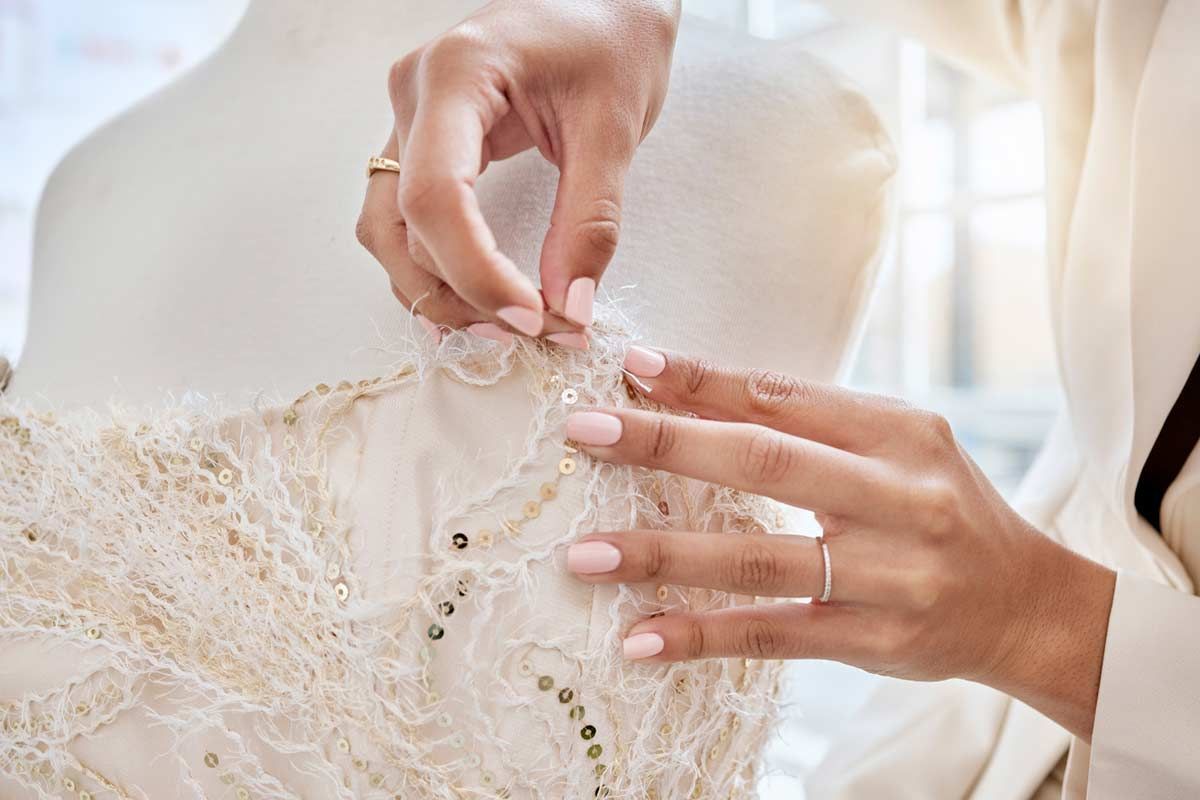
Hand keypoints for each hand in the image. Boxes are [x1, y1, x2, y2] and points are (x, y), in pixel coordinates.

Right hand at [355, 0, 679, 343]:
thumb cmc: (612, 39)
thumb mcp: (615, 127)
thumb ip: (590, 221)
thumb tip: (567, 308)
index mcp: (458, 72)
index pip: (437, 196)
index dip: (477, 271)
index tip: (534, 317)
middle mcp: (415, 94)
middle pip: (405, 224)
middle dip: (465, 291)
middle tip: (535, 332)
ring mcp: (409, 118)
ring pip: (388, 230)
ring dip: (438, 290)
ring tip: (505, 327)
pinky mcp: (422, 141)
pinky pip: (404, 218)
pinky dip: (433, 268)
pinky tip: (472, 302)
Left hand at [564, 347, 1116, 739]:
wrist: (1027, 604)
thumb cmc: (944, 510)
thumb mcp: (899, 448)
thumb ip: (813, 425)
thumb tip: (695, 398)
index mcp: (900, 433)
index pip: (786, 397)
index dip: (706, 381)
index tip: (634, 366)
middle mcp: (898, 497)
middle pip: (765, 462)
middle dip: (667, 443)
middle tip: (586, 432)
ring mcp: (888, 575)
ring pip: (757, 559)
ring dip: (664, 555)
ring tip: (587, 555)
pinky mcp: (873, 641)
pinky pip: (773, 635)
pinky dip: (701, 636)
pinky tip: (640, 637)